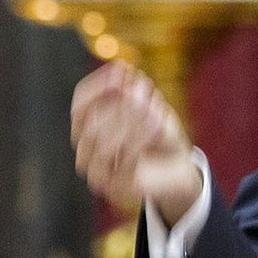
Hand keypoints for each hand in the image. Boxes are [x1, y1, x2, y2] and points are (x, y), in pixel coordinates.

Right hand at [70, 61, 201, 221]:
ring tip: (156, 108)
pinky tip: (157, 124)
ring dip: (130, 122)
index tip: (121, 70)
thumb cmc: (158, 134)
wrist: (177, 168)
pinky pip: (123, 163)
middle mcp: (85, 152)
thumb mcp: (151, 107)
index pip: (79, 106)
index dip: (98, 86)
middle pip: (90, 125)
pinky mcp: (116, 187)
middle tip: (148, 89)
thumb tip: (122, 70)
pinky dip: (141, 140)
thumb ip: (134, 91)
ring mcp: (98, 172)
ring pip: (103, 146)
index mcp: (86, 130)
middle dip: (120, 103)